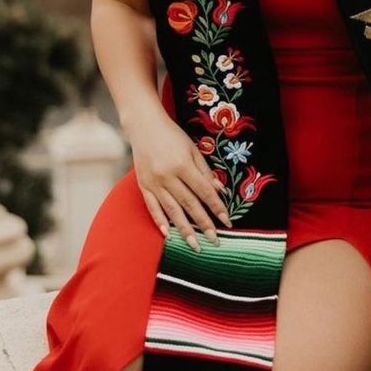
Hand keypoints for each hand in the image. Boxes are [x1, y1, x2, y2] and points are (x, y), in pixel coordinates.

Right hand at [128, 105, 232, 250]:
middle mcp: (167, 176)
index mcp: (182, 165)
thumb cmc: (172, 135)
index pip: (204, 191)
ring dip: (184, 229)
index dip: (217, 207)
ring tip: (195, 245)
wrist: (143, 125)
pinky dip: (160, 221)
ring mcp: (153, 182)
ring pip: (172, 210)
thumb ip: (204, 171)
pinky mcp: (143, 185)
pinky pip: (152, 207)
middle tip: (215, 241)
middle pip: (189, 204)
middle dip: (204, 224)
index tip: (227, 221)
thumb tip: (219, 191)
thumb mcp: (192, 148)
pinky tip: (169, 234)